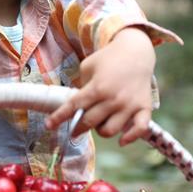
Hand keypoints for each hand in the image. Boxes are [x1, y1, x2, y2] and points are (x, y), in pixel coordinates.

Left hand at [45, 28, 155, 145]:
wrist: (136, 51)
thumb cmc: (108, 59)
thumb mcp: (88, 67)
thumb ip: (81, 88)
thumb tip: (77, 108)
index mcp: (97, 87)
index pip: (74, 106)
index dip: (59, 117)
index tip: (49, 125)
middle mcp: (113, 98)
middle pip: (89, 122)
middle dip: (78, 127)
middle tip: (75, 128)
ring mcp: (129, 105)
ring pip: (109, 131)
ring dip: (100, 130)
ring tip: (99, 123)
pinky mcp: (144, 108)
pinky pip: (139, 129)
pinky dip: (130, 138)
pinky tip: (121, 140)